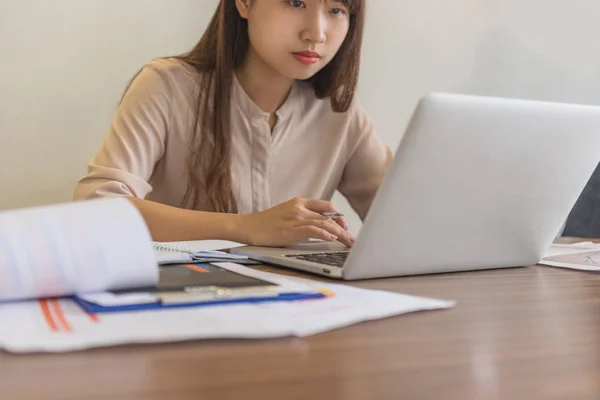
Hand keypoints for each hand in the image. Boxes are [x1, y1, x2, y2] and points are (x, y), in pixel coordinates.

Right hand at [236, 197, 354, 246]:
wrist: (247, 226)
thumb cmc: (266, 224)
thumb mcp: (286, 215)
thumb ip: (302, 217)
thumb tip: (321, 228)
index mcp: (299, 202)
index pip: (326, 206)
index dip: (339, 216)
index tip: (345, 227)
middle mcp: (299, 208)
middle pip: (329, 216)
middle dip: (343, 228)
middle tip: (351, 239)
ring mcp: (295, 218)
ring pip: (324, 223)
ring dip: (339, 234)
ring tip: (348, 242)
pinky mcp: (290, 230)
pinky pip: (312, 230)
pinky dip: (325, 234)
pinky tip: (332, 239)